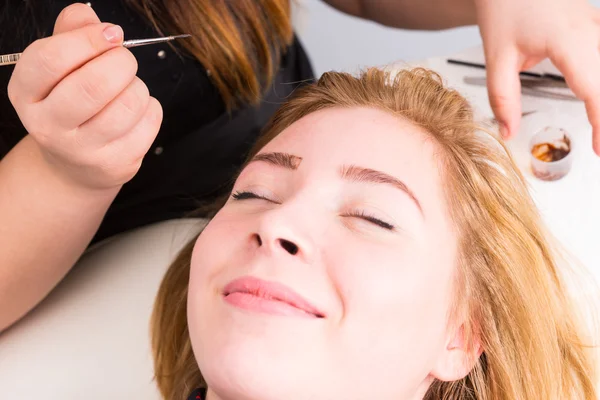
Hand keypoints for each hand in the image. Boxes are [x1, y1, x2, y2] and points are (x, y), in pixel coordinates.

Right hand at [7, 3, 162, 189]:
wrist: (75, 164)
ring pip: (127, 104)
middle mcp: (48, 126)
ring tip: (128, 89)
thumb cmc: (70, 104)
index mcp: (26, 93)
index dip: (88, 39)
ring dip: (138, 87)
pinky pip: (149, 122)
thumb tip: (91, 19)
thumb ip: (71, 34)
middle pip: (94, 84)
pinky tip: (136, 112)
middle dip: (121, 62)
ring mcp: (82, 150)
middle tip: (124, 61)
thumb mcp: (60, 68)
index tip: (111, 34)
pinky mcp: (115, 164)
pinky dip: (150, 108)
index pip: (51, 58)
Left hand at [475, 0, 599, 154]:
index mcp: (569, 40)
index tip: (599, 148)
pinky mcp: (595, 24)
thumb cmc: (504, 6)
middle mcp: (591, 30)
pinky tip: (598, 95)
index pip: (594, 90)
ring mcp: (597, 25)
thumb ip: (503, 98)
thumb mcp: (496, 57)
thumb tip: (508, 131)